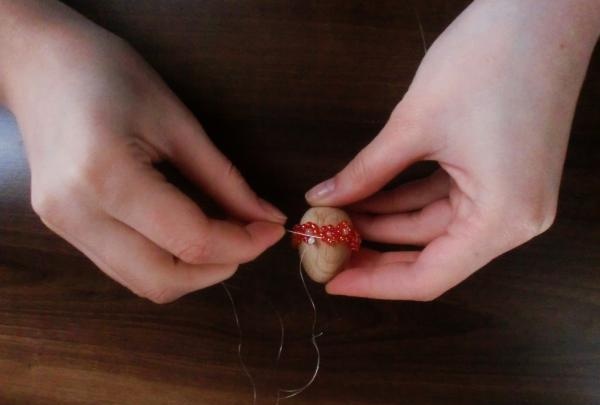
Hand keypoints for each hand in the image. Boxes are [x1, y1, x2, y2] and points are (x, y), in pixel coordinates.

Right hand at [0, 1, 285, 302]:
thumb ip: (224, 178)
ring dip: (192, 272)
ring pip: (141, 282)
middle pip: (161, 280)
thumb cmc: (109, 73)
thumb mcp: (177, 121)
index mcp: (107, 175)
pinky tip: (186, 236)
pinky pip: (124, 266)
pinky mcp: (63, 230)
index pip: (188, 239)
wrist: (36, 64)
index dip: (242, 243)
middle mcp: (77, 214)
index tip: (272, 228)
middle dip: (217, 269)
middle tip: (249, 239)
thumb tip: (266, 216)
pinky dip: (165, 262)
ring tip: (224, 238)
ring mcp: (63, 228)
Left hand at [306, 0, 599, 299]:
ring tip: (337, 215)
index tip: (332, 279)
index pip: (430, 275)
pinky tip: (366, 194)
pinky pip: (444, 198)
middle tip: (328, 247)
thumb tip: (324, 198)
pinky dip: (404, 197)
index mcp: (504, 217)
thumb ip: (365, 171)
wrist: (543, 9)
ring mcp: (510, 194)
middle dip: (375, 250)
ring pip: (434, 225)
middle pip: (432, 254)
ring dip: (385, 220)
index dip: (375, 282)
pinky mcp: (500, 172)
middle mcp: (514, 217)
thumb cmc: (491, 59)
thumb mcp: (414, 125)